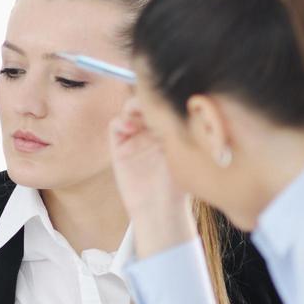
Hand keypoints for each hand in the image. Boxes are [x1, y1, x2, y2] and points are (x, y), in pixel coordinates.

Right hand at [108, 106, 194, 256]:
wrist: (160, 209)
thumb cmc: (177, 185)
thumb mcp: (183, 153)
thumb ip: (180, 129)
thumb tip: (187, 103)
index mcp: (168, 129)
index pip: (162, 103)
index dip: (162, 96)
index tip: (167, 94)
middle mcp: (150, 131)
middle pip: (144, 101)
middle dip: (147, 97)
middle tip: (152, 100)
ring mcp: (134, 138)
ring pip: (129, 110)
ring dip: (133, 106)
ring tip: (140, 113)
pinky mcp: (120, 147)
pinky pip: (116, 126)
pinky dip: (121, 121)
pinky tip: (131, 127)